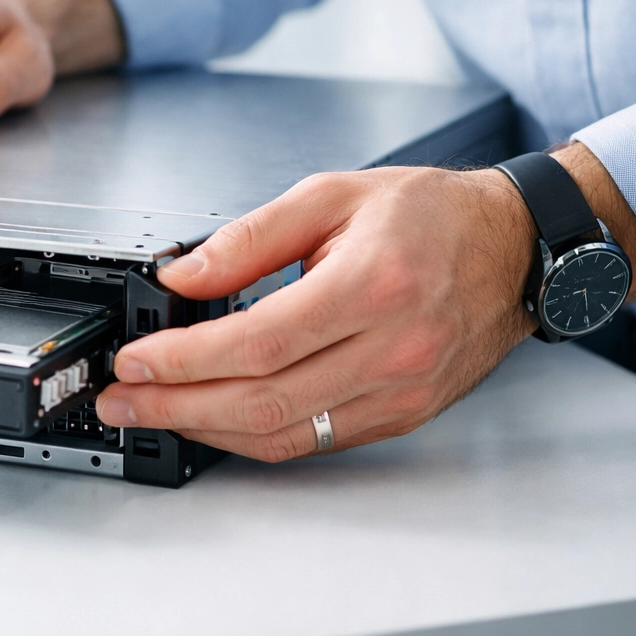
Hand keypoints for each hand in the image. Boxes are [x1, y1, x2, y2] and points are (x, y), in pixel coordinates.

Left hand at [93, 166, 539, 460]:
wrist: (514, 247)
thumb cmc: (433, 215)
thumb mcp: (330, 195)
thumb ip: (249, 238)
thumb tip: (182, 276)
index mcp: (373, 285)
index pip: (258, 342)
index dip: (185, 359)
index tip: (135, 360)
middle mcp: (393, 348)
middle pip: (263, 400)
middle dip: (176, 407)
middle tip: (121, 402)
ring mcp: (402, 391)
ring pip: (286, 433)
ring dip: (207, 430)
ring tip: (153, 414)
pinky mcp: (404, 414)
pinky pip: (316, 440)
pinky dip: (255, 436)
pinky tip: (215, 420)